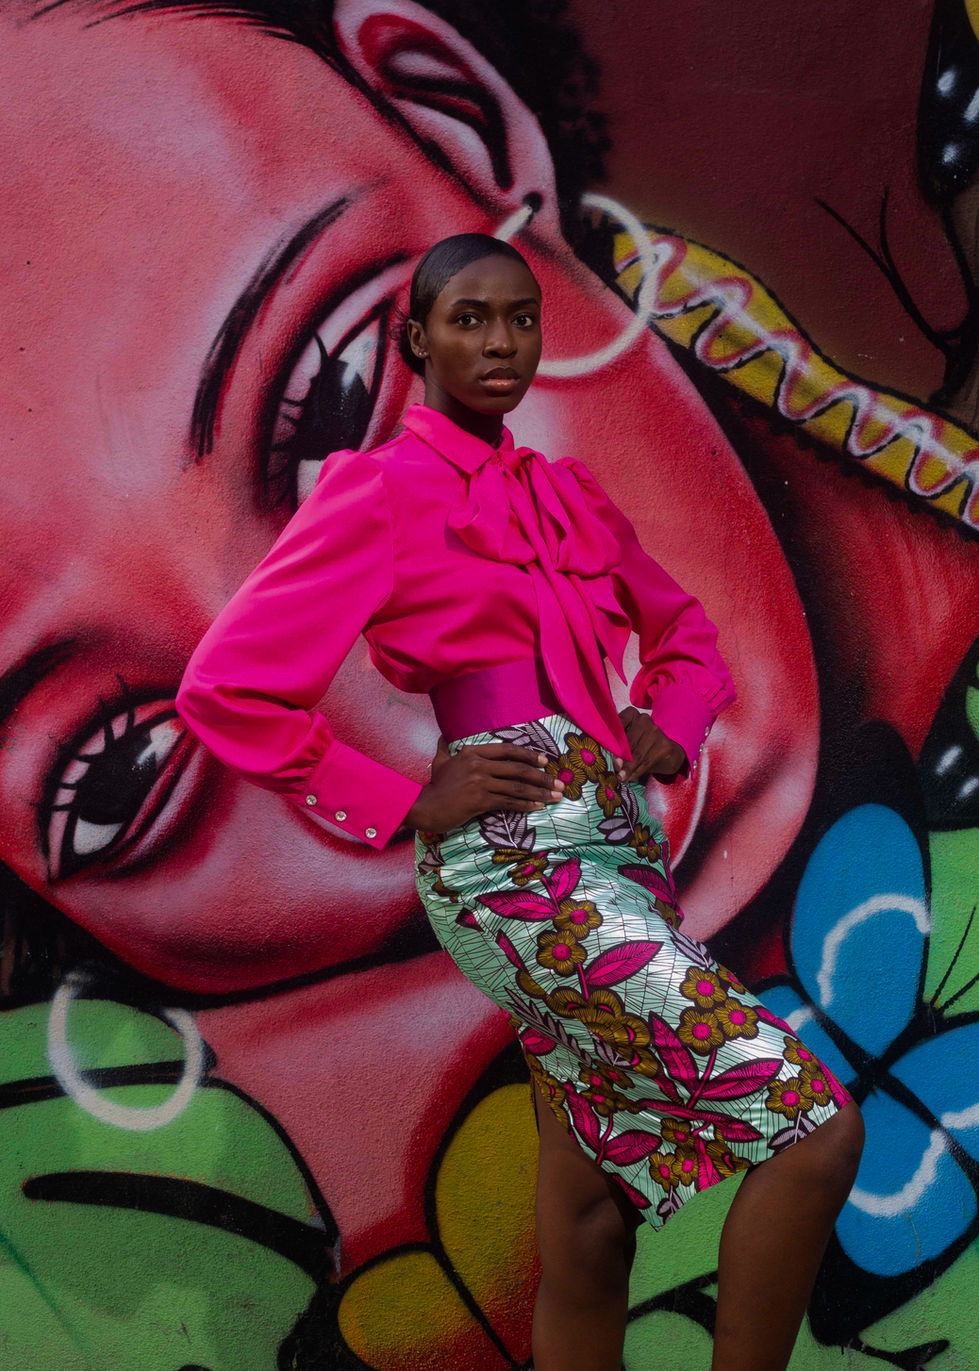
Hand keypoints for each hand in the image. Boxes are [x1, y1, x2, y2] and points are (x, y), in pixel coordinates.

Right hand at [407, 742, 564, 832]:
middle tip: (558, 784)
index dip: (529, 755)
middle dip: (542, 777)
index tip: (544, 761)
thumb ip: (445, 747)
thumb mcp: (440, 761)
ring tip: (555, 797)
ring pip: (517, 787)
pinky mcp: (480, 800)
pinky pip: (509, 802)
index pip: (508, 750)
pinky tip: (537, 806)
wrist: (426, 807)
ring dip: (540, 792)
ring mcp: (480, 782)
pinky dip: (525, 804)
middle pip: (518, 769)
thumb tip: (443, 736)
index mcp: (473, 752)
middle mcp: (479, 764)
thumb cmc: (435, 785)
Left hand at [612, 706, 685, 783]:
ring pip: (638, 754)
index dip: (612, 736)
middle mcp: (644, 720)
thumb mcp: (627, 740)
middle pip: (629, 741)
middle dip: (620, 757)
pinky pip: (647, 761)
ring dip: (628, 768)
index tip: (605, 748)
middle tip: (614, 768)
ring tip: (620, 777)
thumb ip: (617, 745)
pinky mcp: (665, 745)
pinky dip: (637, 771)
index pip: (619, 723)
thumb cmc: (640, 745)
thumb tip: (606, 760)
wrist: (666, 753)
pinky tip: (630, 777)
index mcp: (631, 714)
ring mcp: (656, 732)